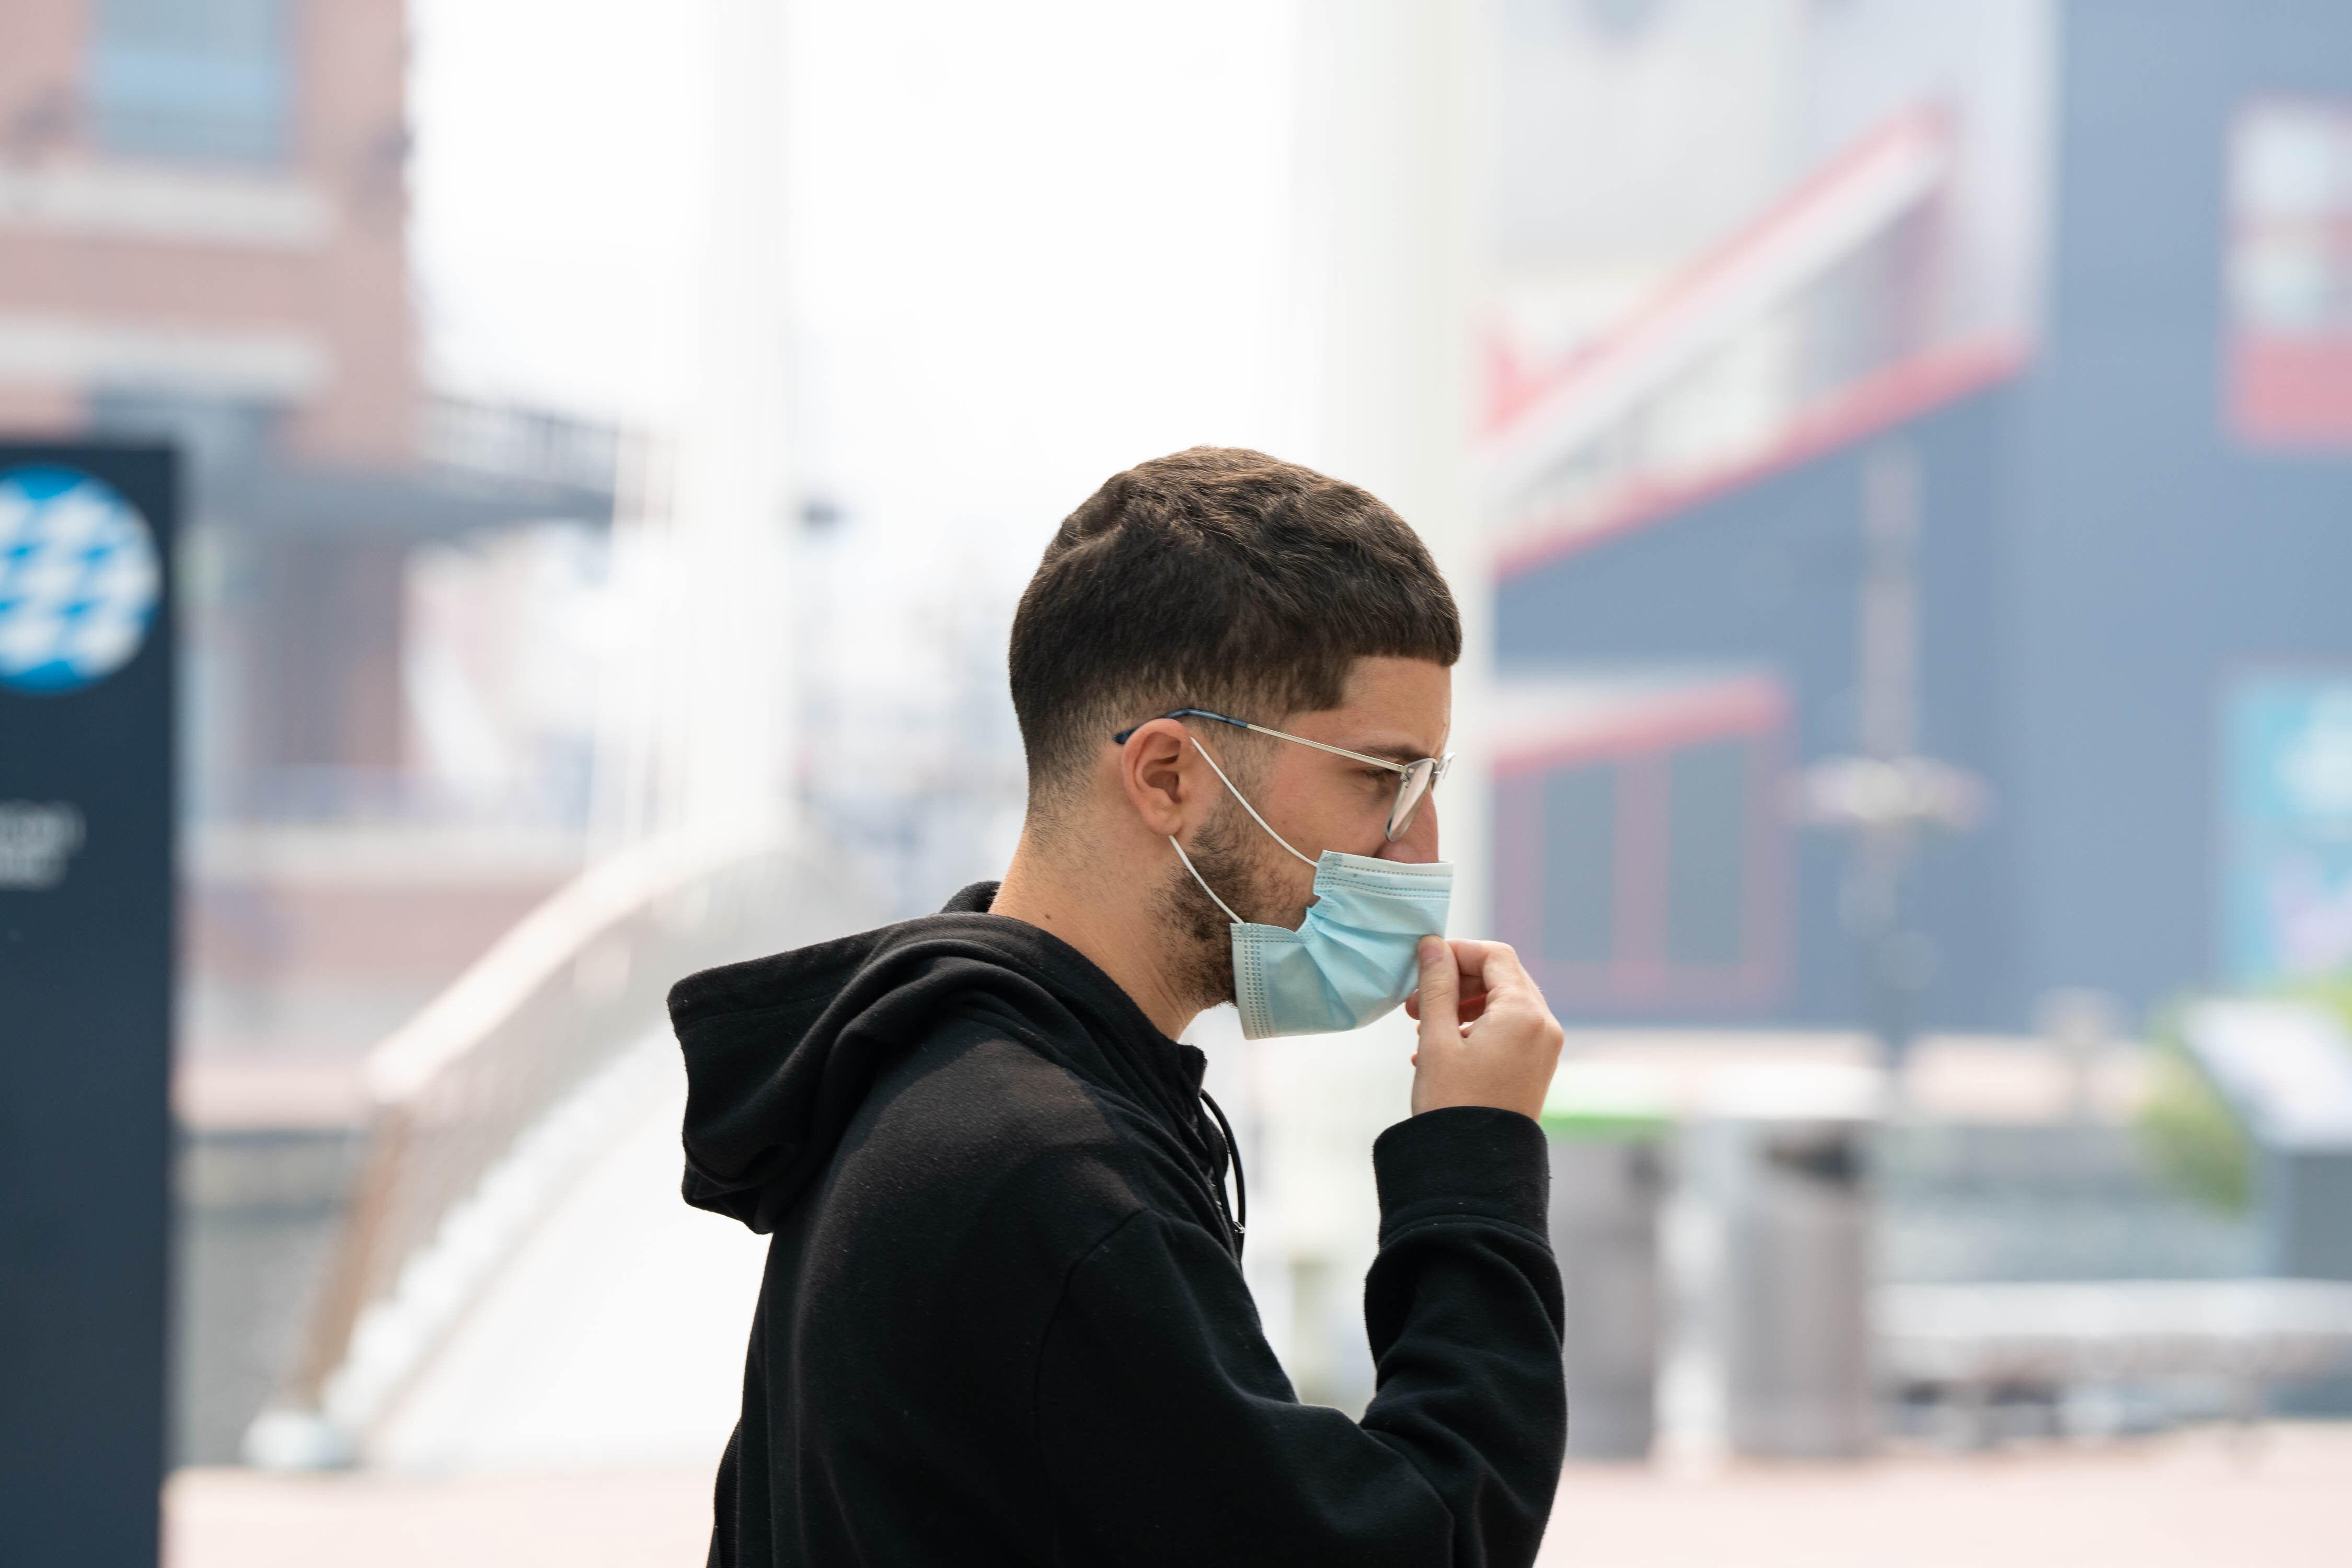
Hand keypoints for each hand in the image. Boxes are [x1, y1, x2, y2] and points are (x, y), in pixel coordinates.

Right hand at [1405, 937, 1562, 1120]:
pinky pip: (1510, 1030)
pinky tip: (1442, 1048)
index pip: (1495, 956)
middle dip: (1457, 983)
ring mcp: (1544, 1048)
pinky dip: (1478, 1027)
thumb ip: (1437, 985)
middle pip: (1502, 977)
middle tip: (1415, 1003)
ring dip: (1463, 1006)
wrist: (1475, 1168)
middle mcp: (1544, 1026)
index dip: (1457, 952)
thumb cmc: (1453, 1104)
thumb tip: (1433, 945)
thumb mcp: (1436, 1039)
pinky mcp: (1537, 1067)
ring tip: (1423, 1027)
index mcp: (1524, 1013)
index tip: (1423, 965)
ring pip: (1504, 1004)